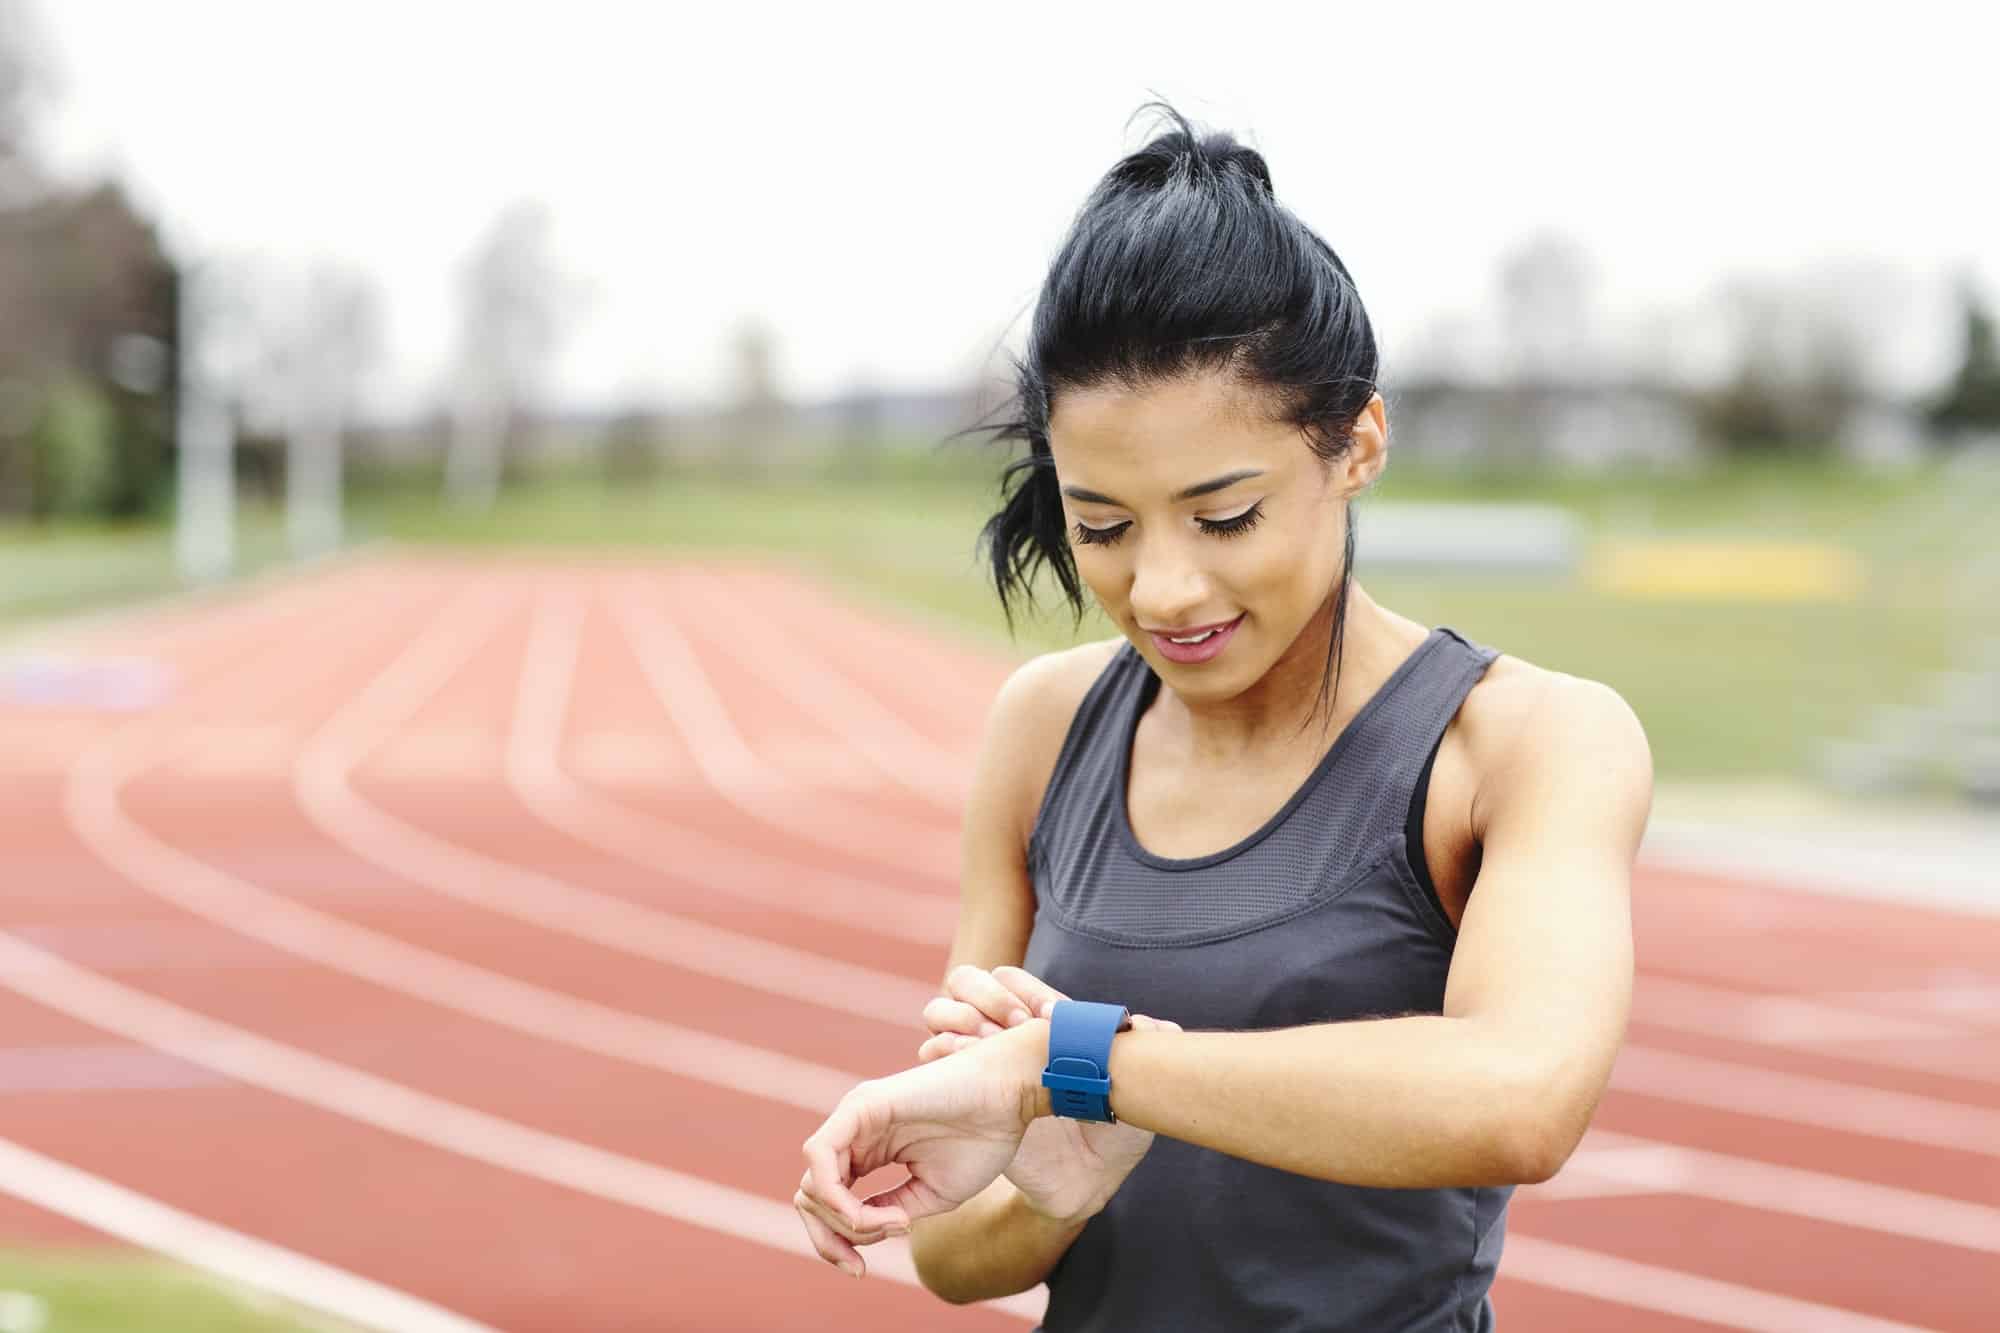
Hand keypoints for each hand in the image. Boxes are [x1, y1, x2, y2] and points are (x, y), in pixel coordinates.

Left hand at [795, 1016, 1048, 1278]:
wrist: (1010, 1096)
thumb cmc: (981, 1141)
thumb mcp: (930, 1195)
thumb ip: (889, 1211)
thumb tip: (857, 1230)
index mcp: (870, 1151)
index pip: (827, 1202)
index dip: (834, 1242)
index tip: (860, 1270)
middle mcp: (855, 1134)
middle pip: (810, 1197)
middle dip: (827, 1241)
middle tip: (859, 1265)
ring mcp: (854, 1118)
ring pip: (812, 1183)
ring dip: (840, 1222)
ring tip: (891, 1225)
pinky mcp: (860, 1106)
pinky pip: (820, 1157)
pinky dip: (836, 1198)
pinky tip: (871, 1215)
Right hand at [919, 965, 1179, 1225]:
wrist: (1091, 1182)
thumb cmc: (1118, 1127)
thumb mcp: (1139, 1090)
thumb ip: (1151, 1053)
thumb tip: (1158, 1028)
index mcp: (1045, 1023)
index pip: (1016, 981)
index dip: (1026, 988)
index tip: (1048, 1014)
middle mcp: (1005, 1034)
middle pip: (970, 983)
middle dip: (986, 995)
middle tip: (1013, 1024)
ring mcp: (978, 1061)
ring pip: (942, 1012)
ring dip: (958, 1017)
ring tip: (981, 1038)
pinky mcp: (961, 1094)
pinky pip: (932, 1056)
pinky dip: (941, 1051)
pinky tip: (960, 1061)